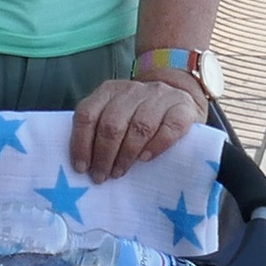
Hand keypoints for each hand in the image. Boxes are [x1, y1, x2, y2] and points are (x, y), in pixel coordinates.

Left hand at [70, 75, 203, 183]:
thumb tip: (83, 166)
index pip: (87, 114)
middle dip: (103, 155)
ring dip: (126, 155)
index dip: (81, 144)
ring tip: (118, 173)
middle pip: (112, 123)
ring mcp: (160, 96)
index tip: (81, 168)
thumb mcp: (115, 117)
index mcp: (109, 90)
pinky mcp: (183, 108)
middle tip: (101, 176)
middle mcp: (134, 89)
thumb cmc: (139, 118)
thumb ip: (98, 131)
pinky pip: (169, 129)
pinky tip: (145, 159)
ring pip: (139, 127)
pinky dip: (156, 146)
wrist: (180, 104)